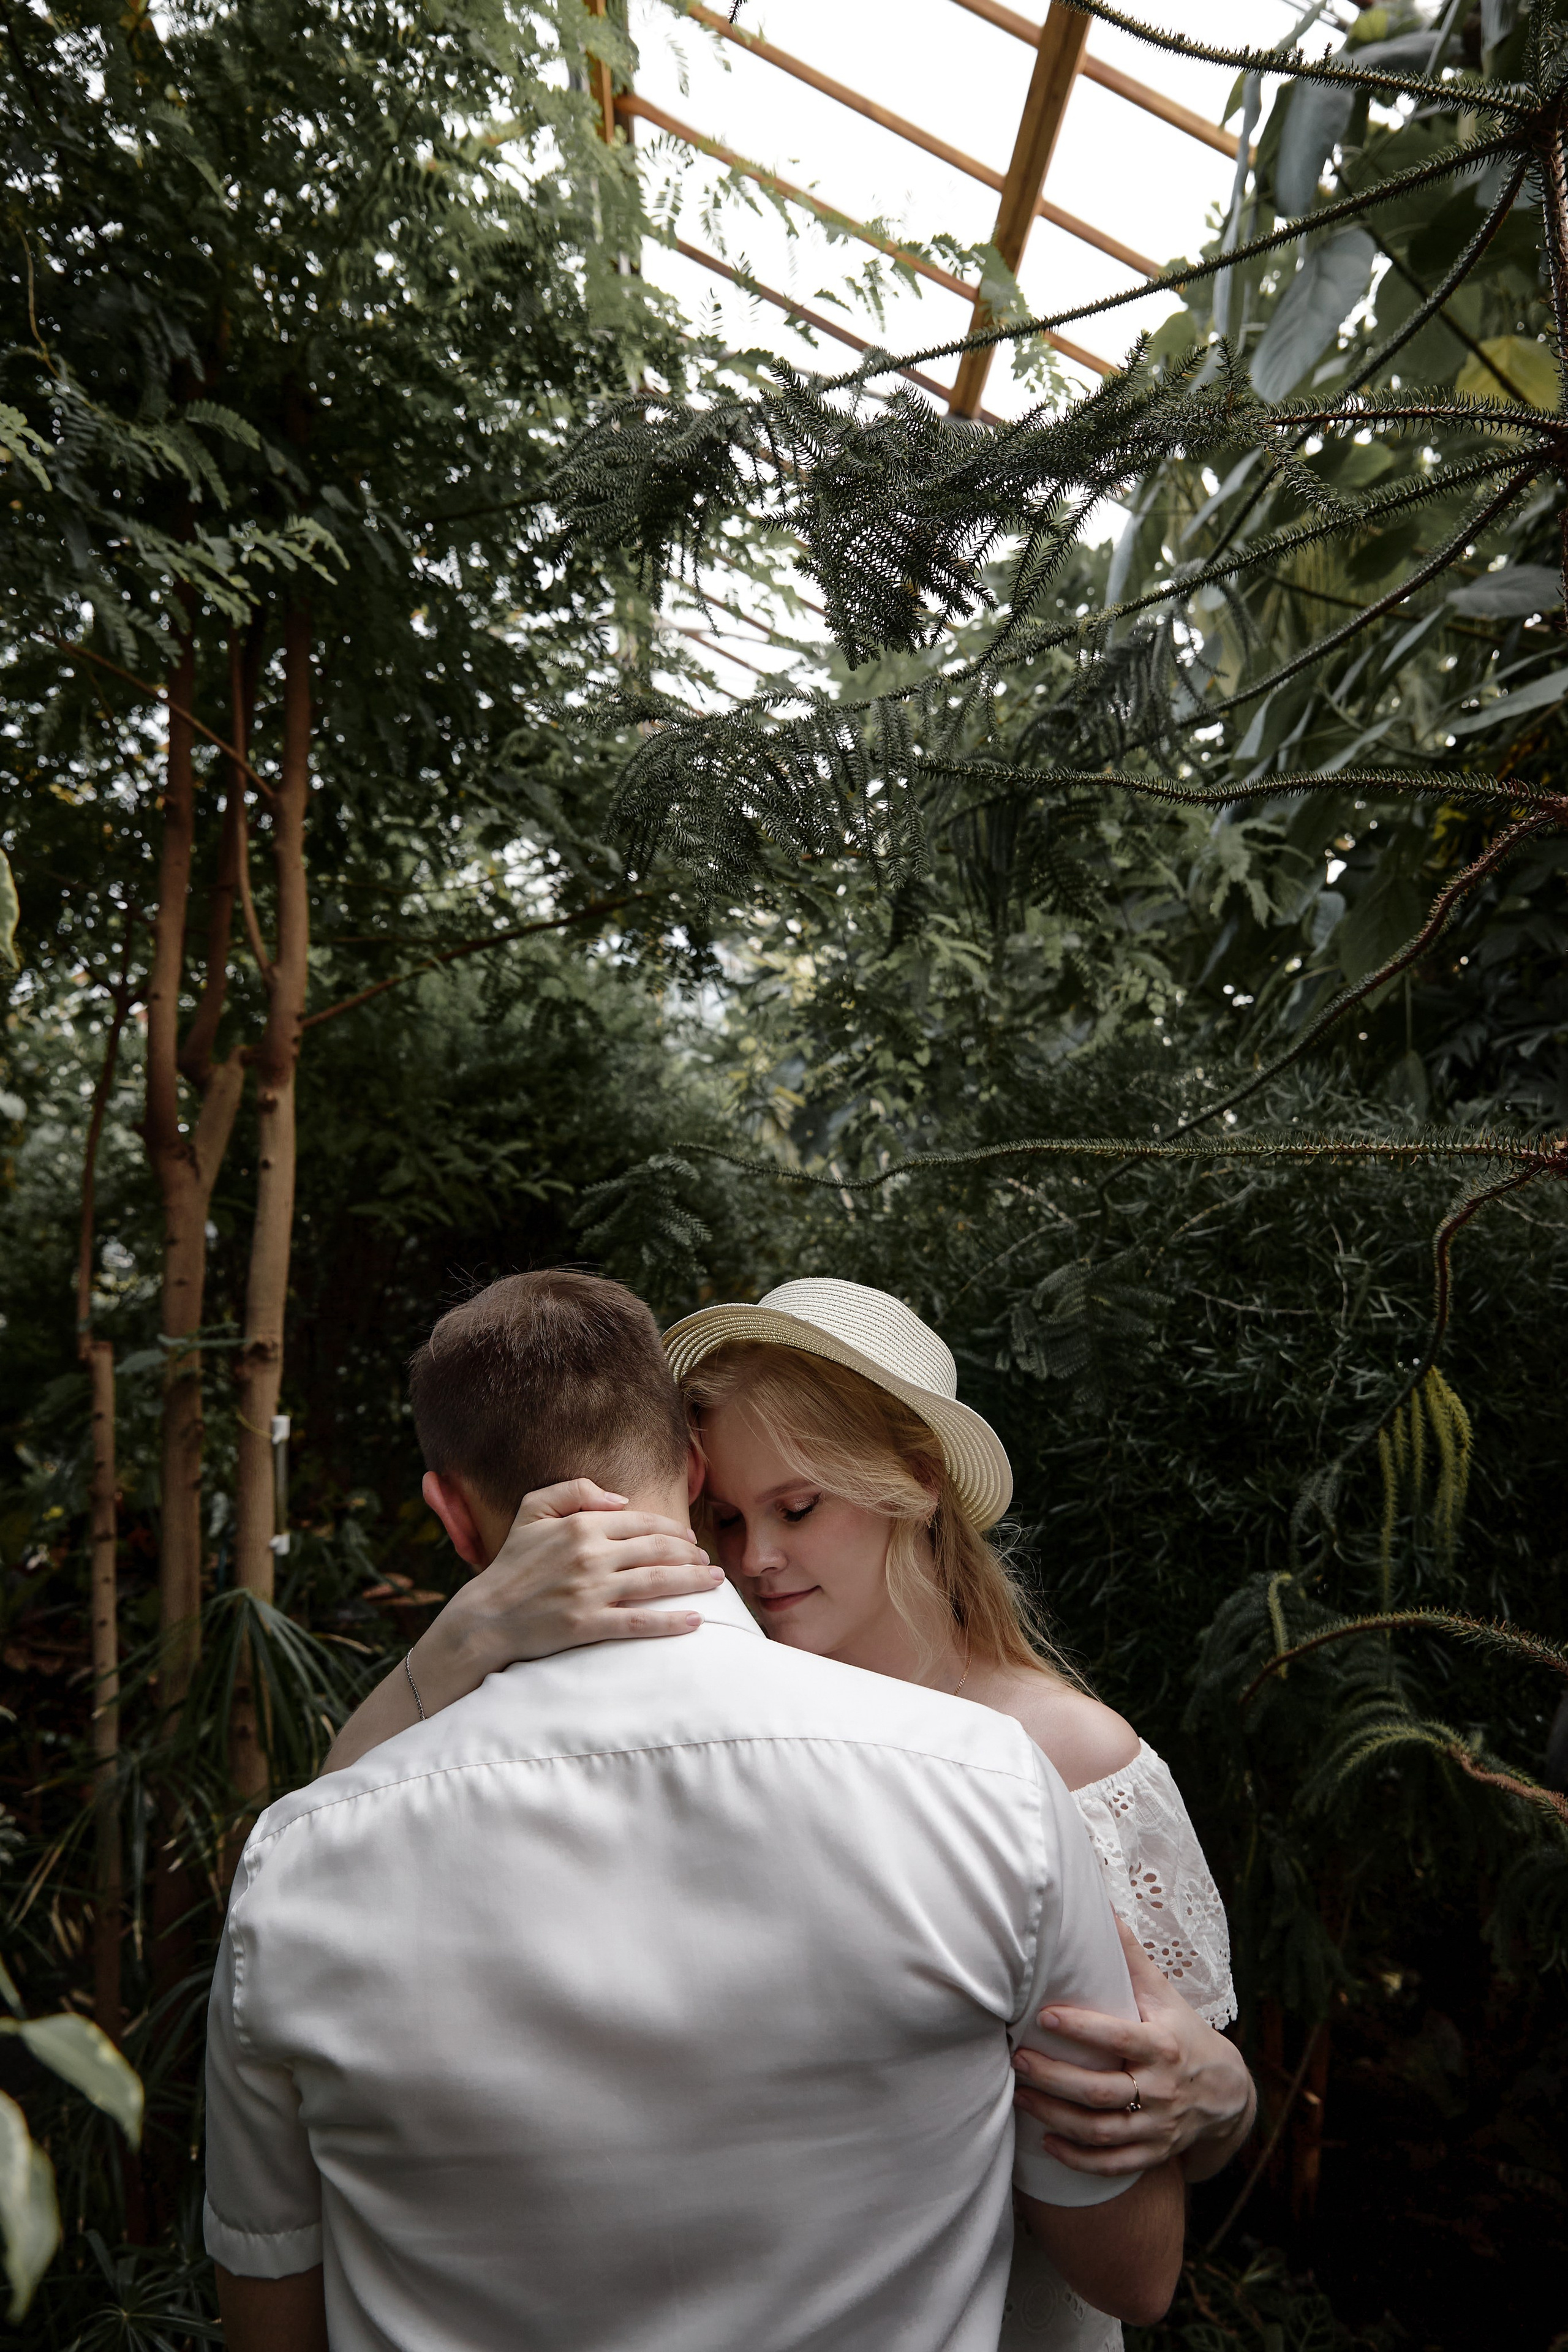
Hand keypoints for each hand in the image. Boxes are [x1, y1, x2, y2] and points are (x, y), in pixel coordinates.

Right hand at [409, 1481, 721, 1710]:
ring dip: (693, 1581)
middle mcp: (591, 1555)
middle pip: (658, 1550)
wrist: (486, 1616)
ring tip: (715, 1582)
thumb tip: (621, 1499)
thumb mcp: (532, 1510)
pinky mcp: (589, 1625)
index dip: (673, 1529)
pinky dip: (671, 1621)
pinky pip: (639, 1622)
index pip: (642, 1523)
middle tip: (710, 1562)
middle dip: (692, 1554)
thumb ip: (575, 1491)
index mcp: (582, 1525)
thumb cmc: (511, 1563)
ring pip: (656, 1582)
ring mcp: (591, 1591)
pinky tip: (695, 1621)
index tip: (690, 1538)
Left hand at [1013, 1917, 1254, 2179]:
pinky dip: (1078, 2159)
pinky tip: (1047, 2142)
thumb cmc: (1182, 2032)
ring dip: (1056, 2117)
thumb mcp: (1163, 1994)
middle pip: (1101, 2092)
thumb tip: (1101, 1904)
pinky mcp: (1152, 2153)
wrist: (1225, 2090)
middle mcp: (1161, 2090)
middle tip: (1017, 2060)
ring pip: (1101, 2131)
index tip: (1044, 2016)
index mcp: (1163, 2047)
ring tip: (1020, 2095)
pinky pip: (1112, 2164)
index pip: (1118, 2039)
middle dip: (1054, 2078)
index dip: (1082, 2029)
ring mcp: (1157, 2127)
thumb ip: (1129, 1955)